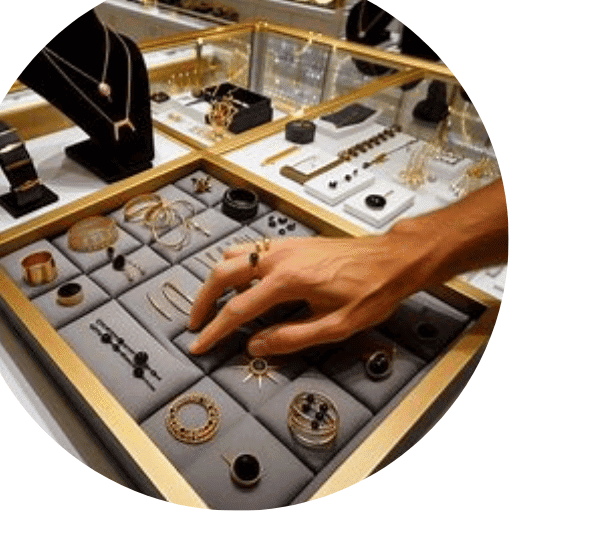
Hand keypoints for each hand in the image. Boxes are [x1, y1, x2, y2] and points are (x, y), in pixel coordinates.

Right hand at [187, 234, 426, 356]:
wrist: (392, 260)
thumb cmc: (371, 291)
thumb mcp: (335, 326)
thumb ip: (291, 338)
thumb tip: (256, 345)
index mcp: (288, 281)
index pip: (238, 309)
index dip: (215, 331)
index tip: (200, 345)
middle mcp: (280, 258)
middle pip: (222, 274)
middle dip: (203, 300)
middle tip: (197, 324)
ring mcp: (284, 246)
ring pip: (232, 255)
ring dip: (217, 279)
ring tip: (214, 305)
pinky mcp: (291, 243)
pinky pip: (250, 250)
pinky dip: (235, 266)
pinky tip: (242, 285)